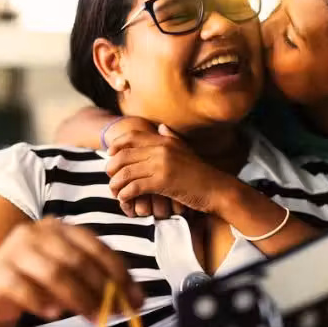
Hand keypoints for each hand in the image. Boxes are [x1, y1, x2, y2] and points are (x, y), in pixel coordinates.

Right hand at [0, 218, 142, 323]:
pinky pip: (24, 289)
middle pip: (77, 261)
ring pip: (54, 274)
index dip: (119, 273)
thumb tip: (137, 300)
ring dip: (79, 299)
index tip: (136, 298)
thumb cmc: (37, 282)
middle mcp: (37, 233)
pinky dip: (42, 302)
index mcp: (60, 228)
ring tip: (93, 319)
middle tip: (116, 313)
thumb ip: (99, 280)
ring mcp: (14, 251)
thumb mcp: (70, 276)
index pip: (96, 247)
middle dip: (102, 289)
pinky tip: (54, 314)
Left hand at [106, 125, 233, 214]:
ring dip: (116, 184)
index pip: (132, 136)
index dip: (117, 144)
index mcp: (165, 141)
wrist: (217, 189)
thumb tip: (161, 126)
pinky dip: (125, 195)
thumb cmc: (201, 173)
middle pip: (124, 154)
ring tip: (115, 192)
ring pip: (126, 172)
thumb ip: (171, 137)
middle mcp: (161, 149)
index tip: (110, 154)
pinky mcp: (162, 182)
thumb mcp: (186, 150)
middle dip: (112, 167)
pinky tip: (125, 200)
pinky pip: (134, 187)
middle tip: (110, 178)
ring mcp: (161, 165)